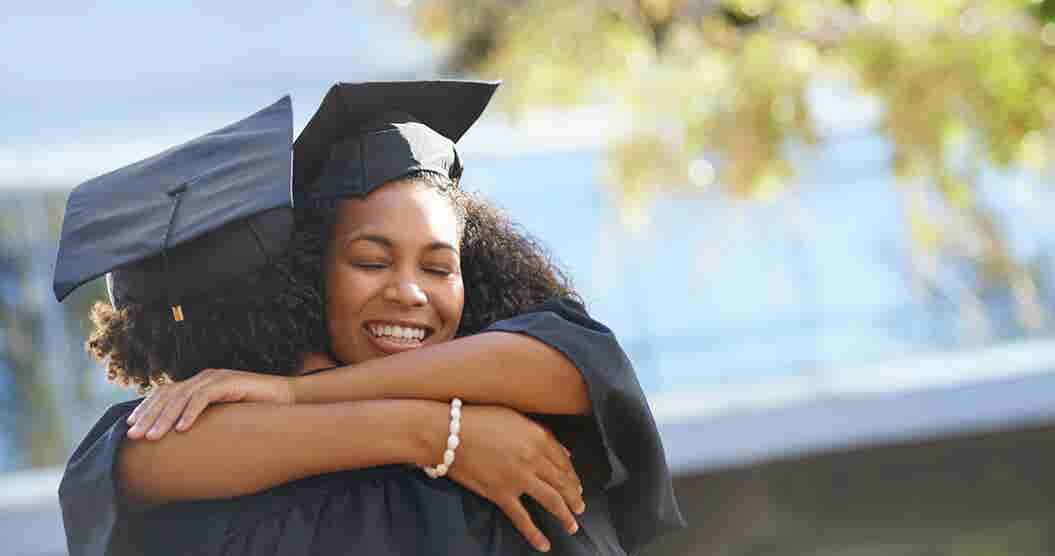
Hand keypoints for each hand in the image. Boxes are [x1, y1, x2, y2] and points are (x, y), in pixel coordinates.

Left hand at [126, 368, 293, 439]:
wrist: (288, 399)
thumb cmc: (257, 411)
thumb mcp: (223, 416)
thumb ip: (205, 420)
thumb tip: (181, 439)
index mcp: (200, 383)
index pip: (166, 392)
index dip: (146, 408)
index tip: (131, 426)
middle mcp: (205, 377)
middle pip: (168, 395)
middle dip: (148, 416)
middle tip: (134, 436)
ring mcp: (217, 378)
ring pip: (182, 397)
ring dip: (165, 418)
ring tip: (153, 438)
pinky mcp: (230, 383)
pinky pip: (204, 398)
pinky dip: (191, 413)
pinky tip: (182, 429)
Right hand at [443, 405, 585, 552]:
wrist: (448, 433)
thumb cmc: (479, 419)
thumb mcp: (515, 417)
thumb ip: (541, 434)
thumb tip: (565, 451)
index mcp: (538, 437)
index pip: (565, 461)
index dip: (573, 476)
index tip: (577, 485)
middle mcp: (533, 458)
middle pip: (563, 482)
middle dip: (575, 497)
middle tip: (581, 507)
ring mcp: (518, 478)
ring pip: (552, 501)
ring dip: (566, 515)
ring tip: (573, 525)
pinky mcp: (501, 494)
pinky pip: (523, 519)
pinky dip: (535, 534)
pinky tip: (544, 545)